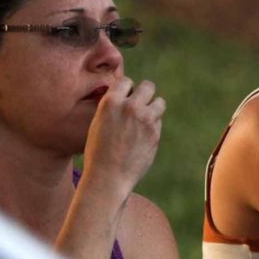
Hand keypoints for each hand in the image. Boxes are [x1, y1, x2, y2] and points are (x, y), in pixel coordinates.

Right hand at [82, 76, 165, 198]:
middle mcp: (130, 106)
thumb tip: (129, 96)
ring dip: (154, 108)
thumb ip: (113, 108)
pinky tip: (142, 138)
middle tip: (140, 106)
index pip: (126, 81)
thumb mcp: (98, 123)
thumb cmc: (98, 152)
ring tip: (144, 120)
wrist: (108, 177)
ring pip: (160, 102)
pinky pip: (158, 121)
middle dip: (145, 94)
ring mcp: (145, 119)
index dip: (127, 90)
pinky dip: (153, 126)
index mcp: (110, 102)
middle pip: (148, 86)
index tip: (126, 99)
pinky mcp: (155, 133)